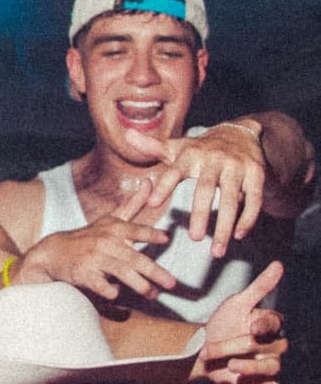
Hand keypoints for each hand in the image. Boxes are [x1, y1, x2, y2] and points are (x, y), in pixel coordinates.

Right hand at [19, 180, 174, 301]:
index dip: (149, 234)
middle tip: (171, 283)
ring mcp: (93, 258)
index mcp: (114, 228)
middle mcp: (105, 242)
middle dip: (154, 271)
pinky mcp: (83, 274)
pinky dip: (111, 291)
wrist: (54, 251)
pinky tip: (117, 293)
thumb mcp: (110, 219)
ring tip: (153, 294)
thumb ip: (133, 205)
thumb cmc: (89, 237)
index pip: (134, 230)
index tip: (165, 238)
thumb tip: (149, 183)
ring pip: (120, 272)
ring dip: (139, 285)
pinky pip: (100, 285)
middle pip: (133, 258)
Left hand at [131, 121, 266, 256]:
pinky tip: (239, 236)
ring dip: (225, 226)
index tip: (151, 203)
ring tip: (216, 251)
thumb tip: (128, 134)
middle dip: (200, 214)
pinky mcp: (256, 173)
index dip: (163, 186)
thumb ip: (152, 147)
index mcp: (191, 154)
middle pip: (206, 189)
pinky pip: (254, 198)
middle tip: (193, 238)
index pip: (174, 172)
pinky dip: (248, 218)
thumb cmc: (201, 149)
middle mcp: (214, 159)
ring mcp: (237, 165)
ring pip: (232, 199)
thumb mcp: (177, 147)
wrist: (240, 132)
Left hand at [195, 260, 317, 383]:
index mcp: (270, 324)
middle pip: (269, 346)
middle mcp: (274, 344)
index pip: (273, 323)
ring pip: (271, 367)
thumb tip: (279, 265)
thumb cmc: (221, 325)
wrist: (200, 352)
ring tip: (231, 368)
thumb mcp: (236, 304)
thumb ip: (259, 288)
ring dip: (250, 368)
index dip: (262, 325)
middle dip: (238, 347)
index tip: (250, 325)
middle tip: (213, 350)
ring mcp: (270, 365)